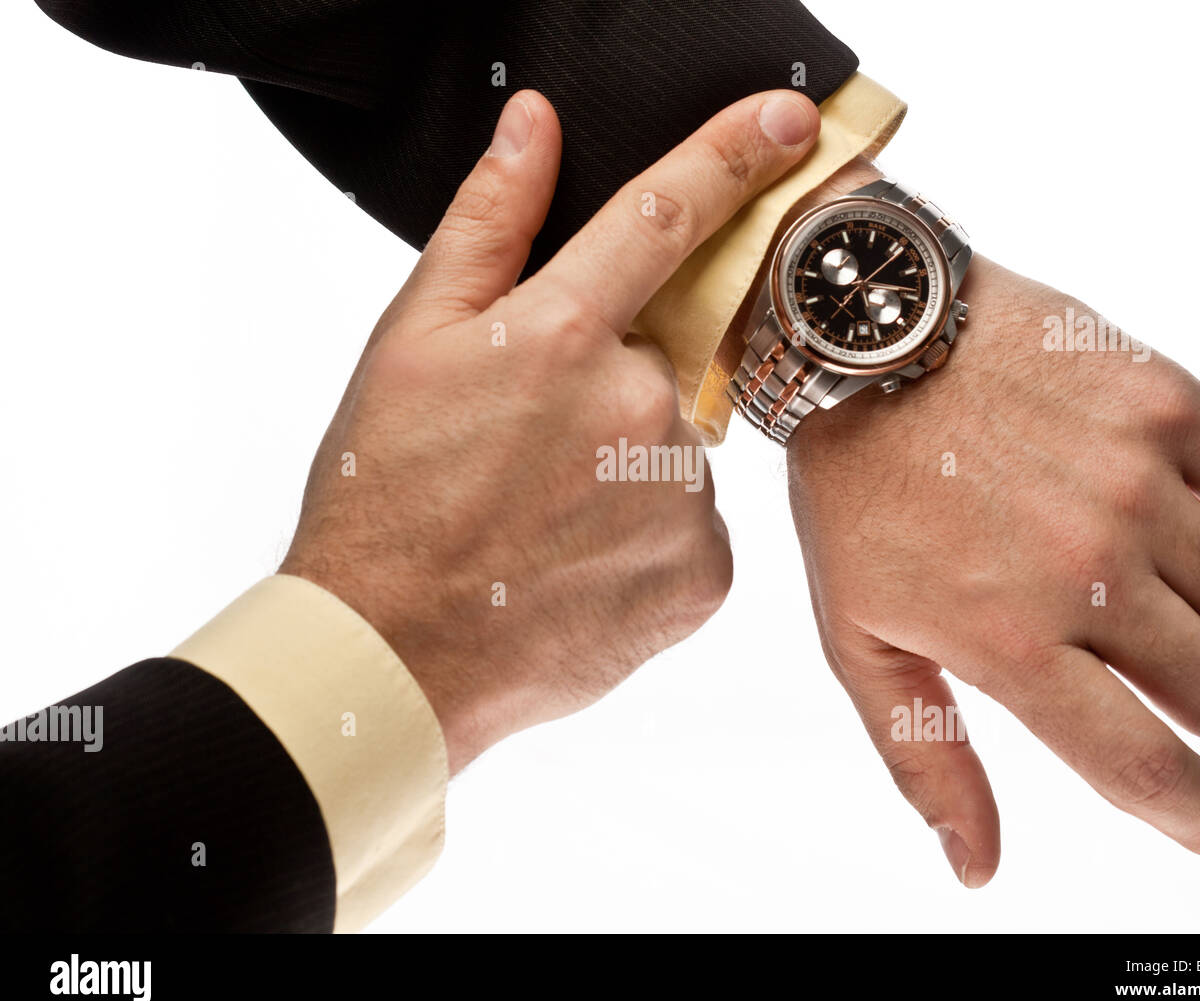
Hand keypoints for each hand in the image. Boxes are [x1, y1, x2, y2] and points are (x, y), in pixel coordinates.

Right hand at [280, 87, 820, 772]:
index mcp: (563, 337)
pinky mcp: (705, 574)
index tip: (788, 122)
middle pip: (665, 357)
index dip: (731, 156)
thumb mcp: (409, 342)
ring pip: (675, 447)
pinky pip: (692, 524)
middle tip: (530, 446)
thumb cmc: (385, 495)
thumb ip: (487, 224)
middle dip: (611, 382)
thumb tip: (534, 126)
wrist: (395, 654)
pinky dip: (647, 533)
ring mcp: (681, 498)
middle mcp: (640, 410)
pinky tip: (578, 559)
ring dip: (626, 463)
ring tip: (544, 515)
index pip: (667, 217)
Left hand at [787, 253, 1199, 884]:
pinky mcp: (1166, 405)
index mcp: (1011, 641)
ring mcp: (1138, 484)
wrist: (866, 341)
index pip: (1144, 767)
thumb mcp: (859, 639)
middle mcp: (1089, 572)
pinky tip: (1159, 490)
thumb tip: (977, 869)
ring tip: (1131, 560)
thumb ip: (926, 757)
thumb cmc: (855, 496)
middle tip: (1143, 654)